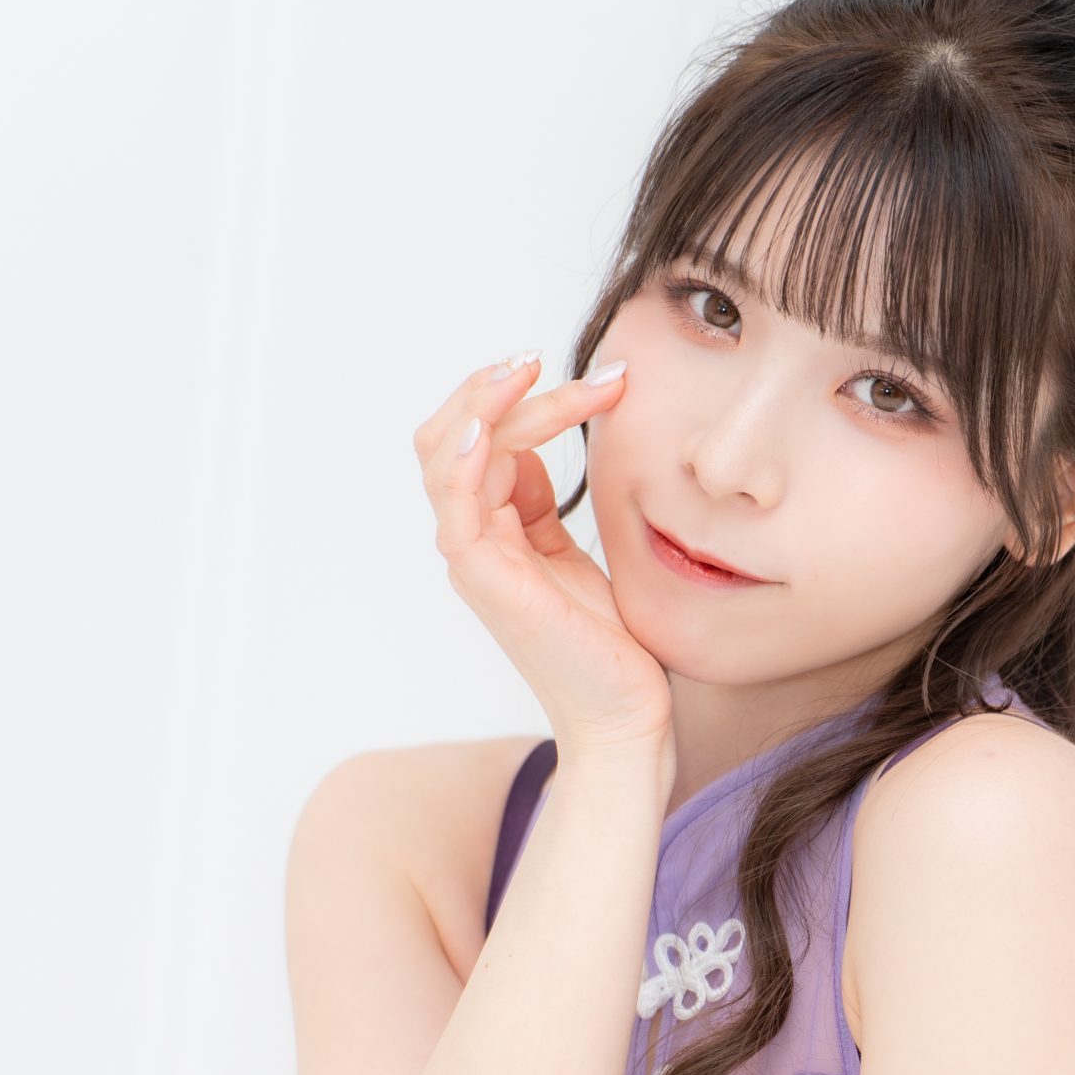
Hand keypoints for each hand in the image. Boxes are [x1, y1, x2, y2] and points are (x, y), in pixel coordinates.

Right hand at [414, 352, 674, 779]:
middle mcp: (475, 541)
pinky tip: (495, 424)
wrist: (628, 716)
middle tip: (545, 358)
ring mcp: (475, 560)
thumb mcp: (581, 556)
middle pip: (453, 436)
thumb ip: (549, 508)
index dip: (532, 398)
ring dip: (485, 402)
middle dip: (495, 386)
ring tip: (528, 369)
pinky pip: (457, 505)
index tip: (604, 379)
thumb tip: (533, 452)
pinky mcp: (487, 581)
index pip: (489, 439)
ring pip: (446, 456)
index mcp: (497, 531)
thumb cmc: (613, 647)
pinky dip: (467, 456)